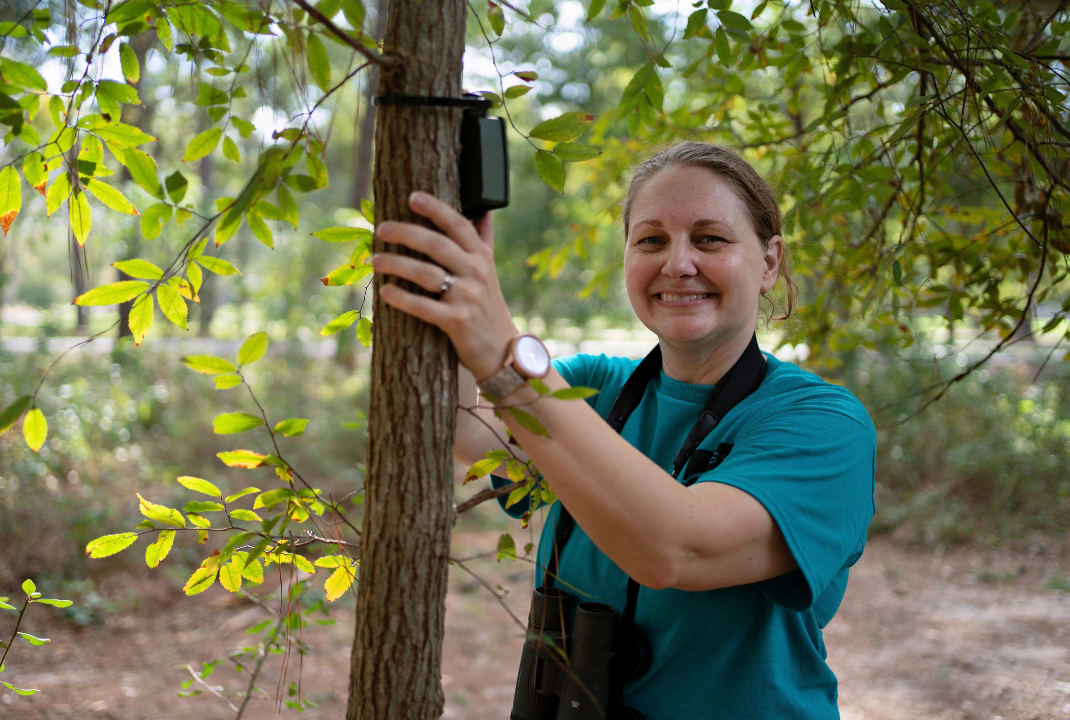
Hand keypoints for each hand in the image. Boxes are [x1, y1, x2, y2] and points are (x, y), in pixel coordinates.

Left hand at [370, 191, 518, 380]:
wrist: (501, 350)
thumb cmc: (488, 306)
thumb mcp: (489, 269)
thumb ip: (484, 240)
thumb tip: (485, 209)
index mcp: (480, 257)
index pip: (459, 224)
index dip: (436, 209)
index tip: (412, 196)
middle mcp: (476, 273)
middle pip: (437, 245)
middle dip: (406, 233)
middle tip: (381, 229)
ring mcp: (467, 297)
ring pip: (426, 274)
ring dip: (397, 265)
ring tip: (375, 261)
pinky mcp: (457, 321)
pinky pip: (425, 307)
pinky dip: (403, 299)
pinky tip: (385, 292)